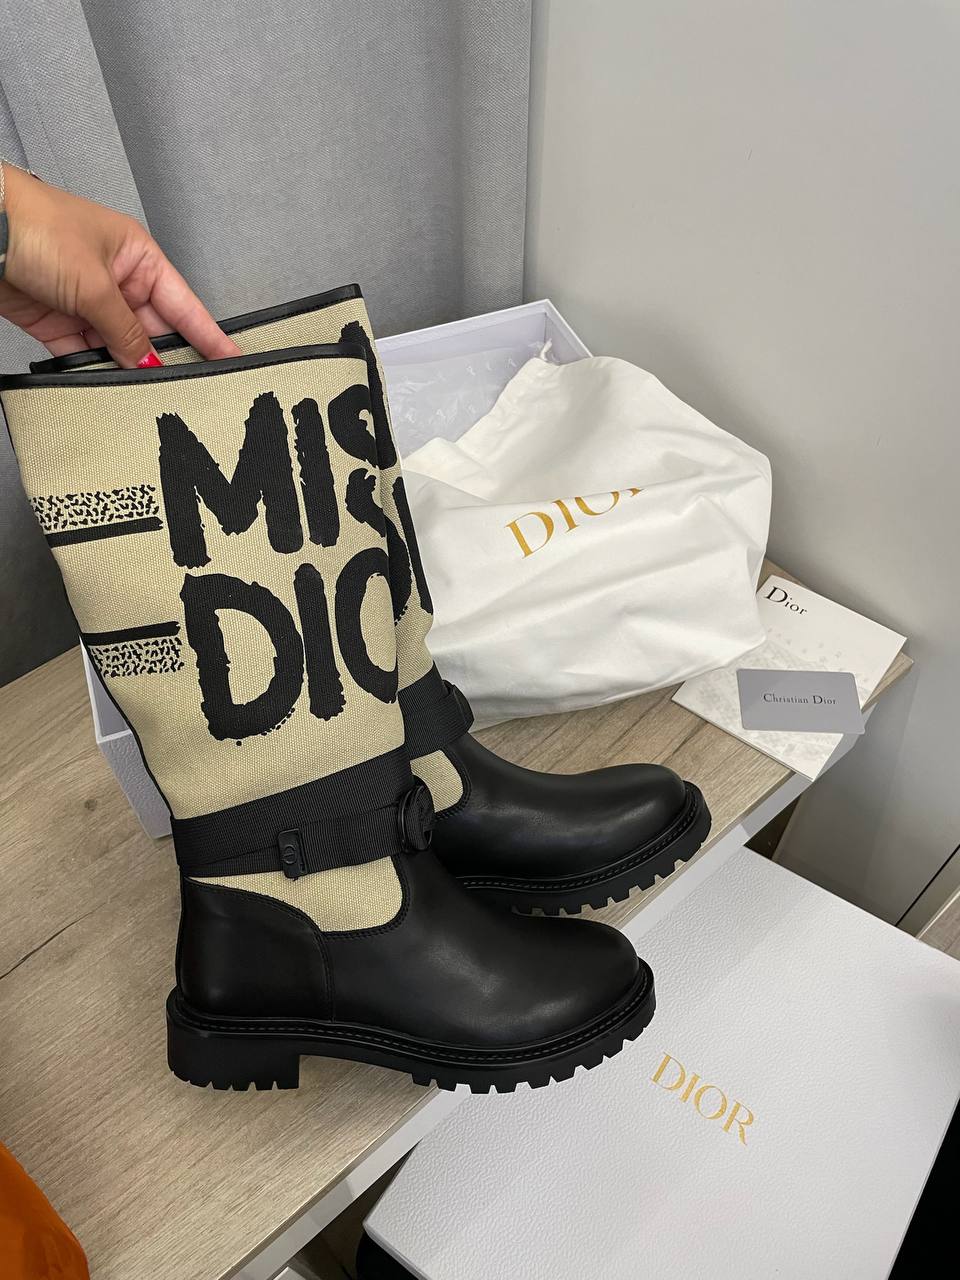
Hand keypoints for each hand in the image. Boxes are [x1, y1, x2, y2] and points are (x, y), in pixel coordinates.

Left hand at [0, 164, 240, 366]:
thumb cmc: (35, 225)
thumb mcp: (94, 284)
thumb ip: (126, 331)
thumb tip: (147, 362)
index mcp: (136, 256)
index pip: (183, 304)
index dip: (208, 334)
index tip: (230, 358)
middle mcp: (115, 278)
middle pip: (152, 329)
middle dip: (164, 357)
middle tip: (185, 387)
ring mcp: (86, 300)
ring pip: (119, 345)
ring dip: (127, 366)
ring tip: (142, 389)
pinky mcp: (58, 320)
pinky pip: (86, 354)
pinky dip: (94, 369)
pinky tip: (106, 383)